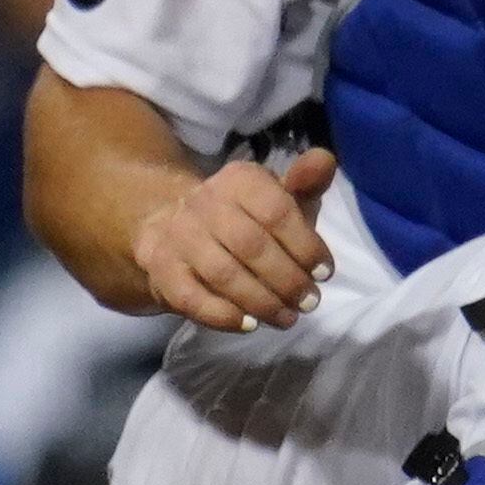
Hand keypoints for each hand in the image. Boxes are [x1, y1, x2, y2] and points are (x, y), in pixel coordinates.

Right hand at [134, 148, 337, 332]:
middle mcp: (204, 202)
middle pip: (251, 246)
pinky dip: (222, 315)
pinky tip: (249, 324)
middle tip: (309, 303)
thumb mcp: (280, 197)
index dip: (306, 246)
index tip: (324, 273)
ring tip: (287, 318)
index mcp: (240, 180)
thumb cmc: (247, 217)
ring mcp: (177, 235)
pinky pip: (190, 297)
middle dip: (287, 280)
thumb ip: (306, 183)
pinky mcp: (159, 268)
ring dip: (261, 302)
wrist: (175, 226)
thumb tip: (325, 160)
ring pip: (223, 274)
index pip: (277, 212)